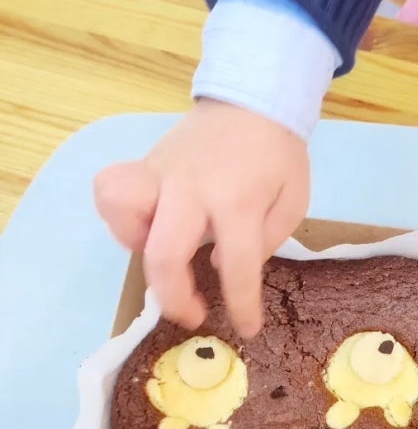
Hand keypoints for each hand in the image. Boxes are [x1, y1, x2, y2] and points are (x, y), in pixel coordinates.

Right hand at [94, 99, 309, 336]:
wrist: (253, 100)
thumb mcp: (294, 200)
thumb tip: (218, 267)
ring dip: (138, 248)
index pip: (237, 266)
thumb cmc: (278, 155)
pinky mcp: (145, 164)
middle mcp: (192, 190)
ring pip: (122, 212)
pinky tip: (147, 225)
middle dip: (175, 299)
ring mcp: (162, 174)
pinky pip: (112, 191)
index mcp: (238, 201)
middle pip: (165, 255)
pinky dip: (121, 216)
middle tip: (194, 315)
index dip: (241, 305)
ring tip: (164, 255)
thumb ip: (267, 239)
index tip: (247, 328)